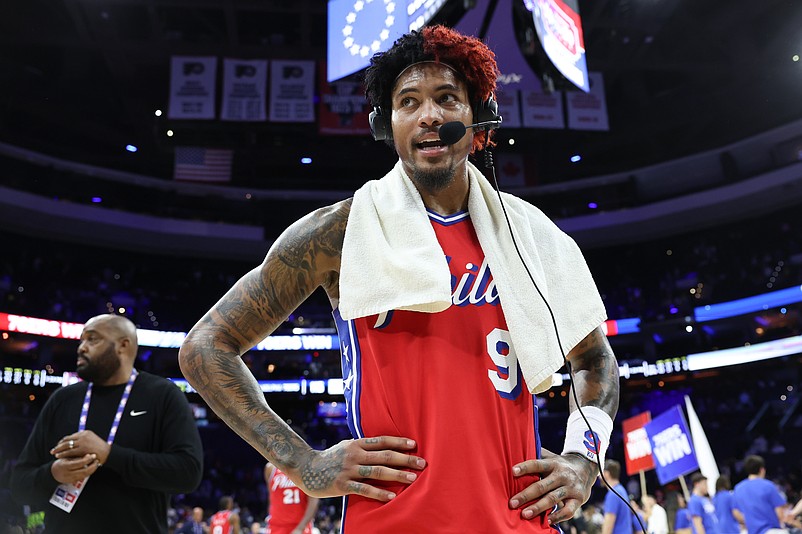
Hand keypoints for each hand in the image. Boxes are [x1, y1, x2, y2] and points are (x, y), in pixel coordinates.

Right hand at [50, 454, 100, 484]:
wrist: (53, 473)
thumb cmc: (61, 463)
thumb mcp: (66, 458)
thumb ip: (77, 457)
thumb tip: (89, 455)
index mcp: (65, 466)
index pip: (79, 463)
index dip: (87, 459)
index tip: (93, 455)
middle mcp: (68, 474)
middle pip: (84, 471)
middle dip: (92, 466)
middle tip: (97, 460)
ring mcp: (70, 479)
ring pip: (85, 475)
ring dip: (92, 469)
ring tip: (95, 463)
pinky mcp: (73, 482)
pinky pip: (83, 477)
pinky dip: (88, 472)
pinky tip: (91, 467)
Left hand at [51, 430, 110, 465]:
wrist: (107, 452)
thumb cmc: (99, 448)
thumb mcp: (92, 440)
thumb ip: (83, 440)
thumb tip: (74, 442)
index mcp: (85, 432)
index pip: (70, 436)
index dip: (63, 441)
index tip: (59, 445)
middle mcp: (83, 436)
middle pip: (67, 440)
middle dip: (59, 445)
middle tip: (53, 449)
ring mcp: (83, 442)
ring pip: (67, 446)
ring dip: (59, 450)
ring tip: (54, 453)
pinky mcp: (82, 449)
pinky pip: (69, 452)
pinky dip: (63, 454)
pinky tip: (59, 456)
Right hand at [290, 436, 425, 501]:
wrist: (306, 468)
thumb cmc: (331, 458)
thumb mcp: (346, 446)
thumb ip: (363, 446)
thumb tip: (384, 446)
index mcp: (356, 444)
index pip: (381, 441)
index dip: (398, 442)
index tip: (414, 444)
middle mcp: (354, 454)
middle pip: (384, 456)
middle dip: (405, 459)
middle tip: (422, 463)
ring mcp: (348, 469)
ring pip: (377, 472)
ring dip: (397, 475)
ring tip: (413, 479)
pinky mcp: (342, 485)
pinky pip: (364, 489)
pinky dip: (379, 493)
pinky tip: (392, 497)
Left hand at [509, 453, 596, 523]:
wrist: (586, 468)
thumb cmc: (560, 465)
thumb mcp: (550, 457)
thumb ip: (536, 455)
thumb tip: (516, 450)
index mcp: (553, 463)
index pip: (537, 464)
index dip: (525, 467)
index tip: (513, 472)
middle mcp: (562, 475)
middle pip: (542, 486)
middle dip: (526, 495)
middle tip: (512, 503)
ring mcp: (571, 488)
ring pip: (553, 499)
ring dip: (538, 507)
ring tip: (525, 514)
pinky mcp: (578, 500)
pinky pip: (568, 511)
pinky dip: (557, 517)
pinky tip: (546, 521)